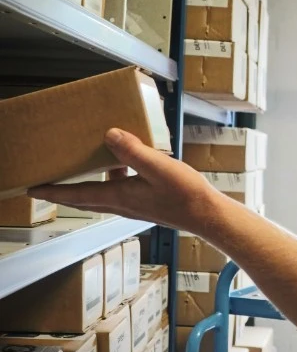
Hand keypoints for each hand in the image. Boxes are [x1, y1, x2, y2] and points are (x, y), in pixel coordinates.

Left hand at [28, 128, 220, 233]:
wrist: (208, 216)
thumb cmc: (186, 195)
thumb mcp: (159, 168)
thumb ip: (133, 152)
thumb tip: (109, 135)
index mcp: (120, 196)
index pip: (77, 194)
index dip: (53, 191)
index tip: (32, 188)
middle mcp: (123, 205)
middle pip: (85, 199)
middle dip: (64, 192)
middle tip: (48, 186)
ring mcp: (136, 207)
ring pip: (102, 197)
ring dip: (87, 187)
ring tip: (83, 171)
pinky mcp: (148, 205)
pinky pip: (120, 193)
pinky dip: (112, 182)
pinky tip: (125, 169)